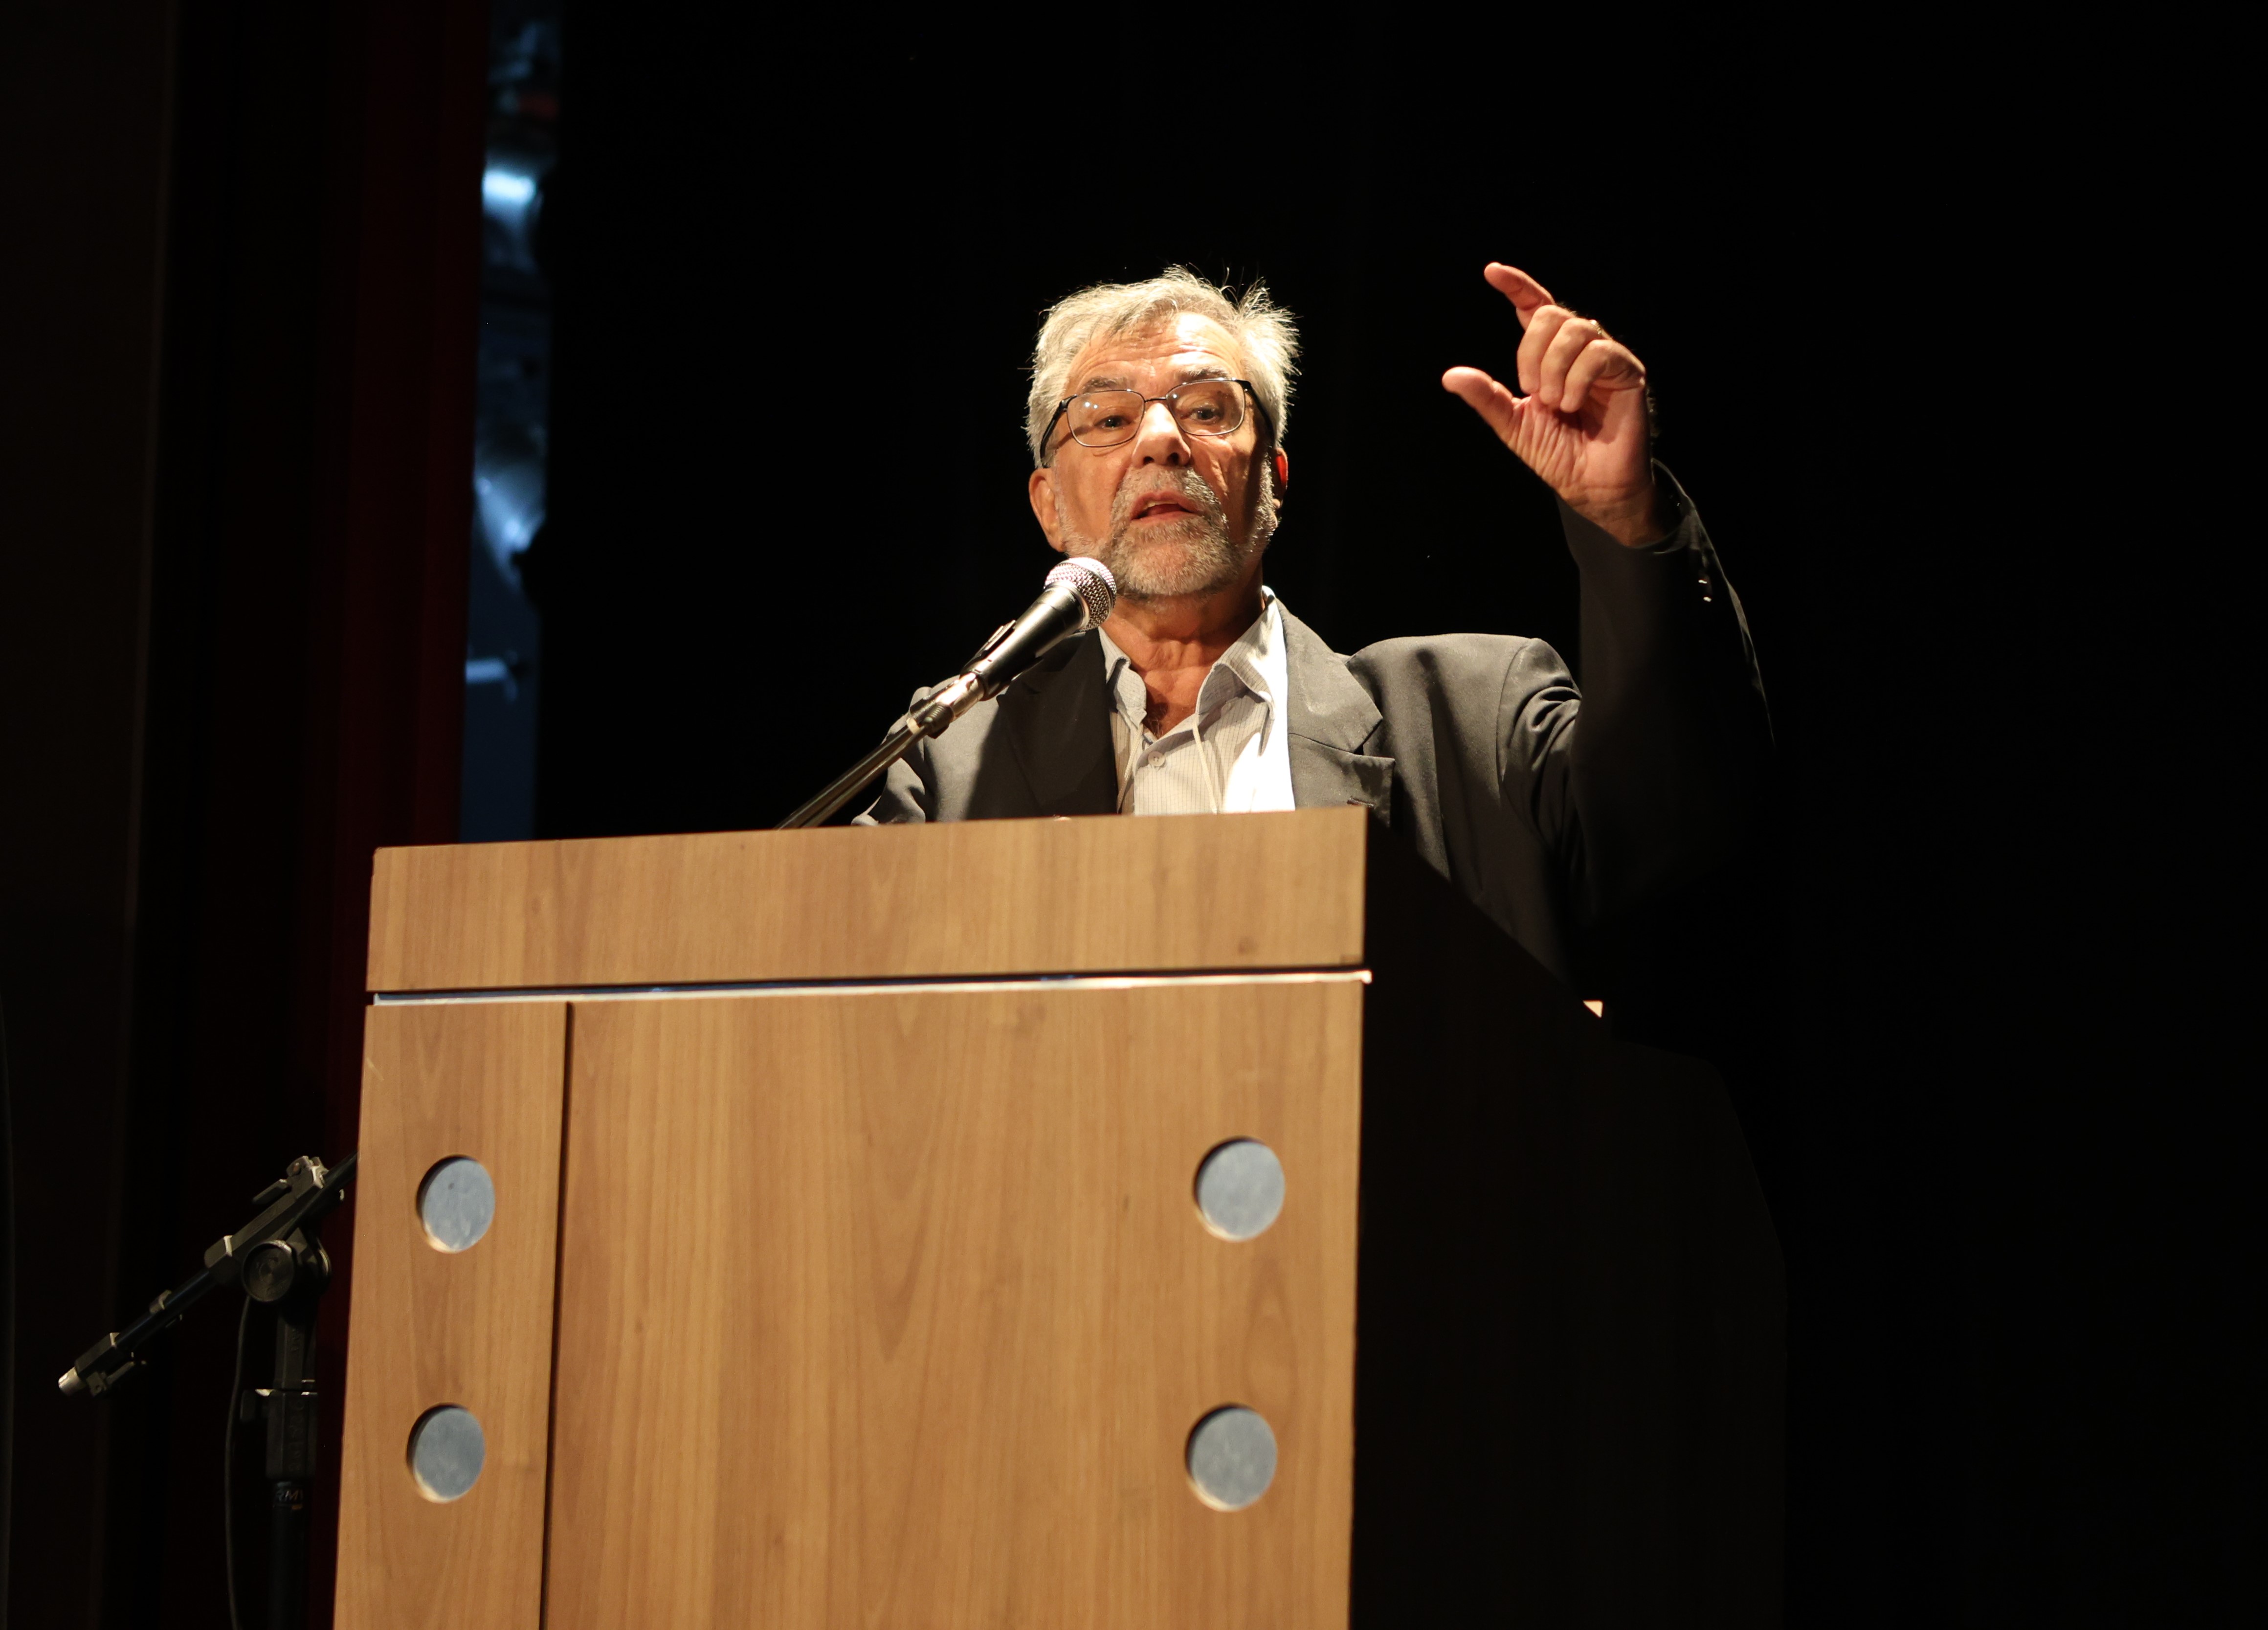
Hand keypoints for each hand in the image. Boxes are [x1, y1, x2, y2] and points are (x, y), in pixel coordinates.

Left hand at [1442, 263, 1664, 546]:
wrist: (1591, 487)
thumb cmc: (1559, 454)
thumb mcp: (1513, 424)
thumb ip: (1486, 398)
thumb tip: (1450, 376)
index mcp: (1550, 356)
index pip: (1535, 308)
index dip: (1516, 285)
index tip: (1491, 272)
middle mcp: (1580, 349)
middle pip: (1551, 315)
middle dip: (1530, 352)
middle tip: (1531, 392)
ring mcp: (1606, 357)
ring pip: (1575, 329)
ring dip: (1553, 369)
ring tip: (1555, 404)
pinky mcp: (1628, 371)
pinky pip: (1599, 353)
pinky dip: (1576, 379)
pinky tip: (1573, 404)